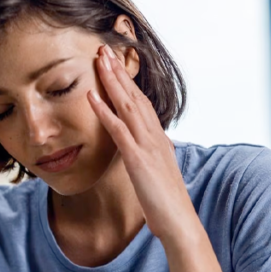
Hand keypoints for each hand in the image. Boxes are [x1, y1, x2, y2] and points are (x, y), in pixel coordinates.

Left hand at [87, 45, 199, 241]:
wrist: (180, 223)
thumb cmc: (166, 202)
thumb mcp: (157, 173)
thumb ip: (151, 156)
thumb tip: (151, 148)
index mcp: (158, 138)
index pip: (141, 101)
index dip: (128, 81)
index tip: (116, 62)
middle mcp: (155, 135)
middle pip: (135, 95)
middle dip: (119, 71)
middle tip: (104, 47)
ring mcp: (147, 145)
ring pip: (128, 105)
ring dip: (112, 81)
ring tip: (98, 59)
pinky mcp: (138, 159)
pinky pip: (118, 130)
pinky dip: (104, 110)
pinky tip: (91, 96)